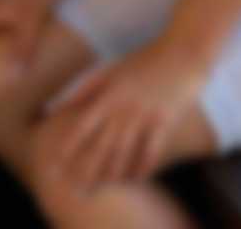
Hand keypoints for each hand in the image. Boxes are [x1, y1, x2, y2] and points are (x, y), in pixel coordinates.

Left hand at [44, 37, 210, 189]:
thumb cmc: (146, 58)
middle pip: (101, 145)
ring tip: (103, 188)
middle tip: (77, 191)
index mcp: (110, 94)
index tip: (57, 165)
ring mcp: (145, 115)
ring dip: (112, 173)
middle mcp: (125, 107)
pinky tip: (136, 178)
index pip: (83, 126)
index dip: (69, 147)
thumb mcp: (113, 69)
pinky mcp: (165, 120)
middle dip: (87, 170)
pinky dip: (142, 166)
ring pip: (124, 151)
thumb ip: (86, 89)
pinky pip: (151, 150)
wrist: (183, 50)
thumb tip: (59, 107)